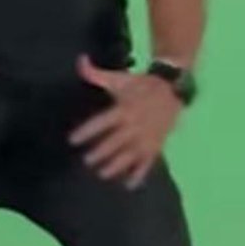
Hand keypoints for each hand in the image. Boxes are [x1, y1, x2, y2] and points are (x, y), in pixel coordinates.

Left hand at [68, 54, 181, 189]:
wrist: (172, 88)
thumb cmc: (140, 84)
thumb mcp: (118, 78)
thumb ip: (96, 73)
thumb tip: (80, 60)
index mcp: (123, 108)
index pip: (101, 122)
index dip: (86, 131)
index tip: (72, 140)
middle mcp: (134, 124)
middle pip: (115, 141)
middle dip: (100, 151)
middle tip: (86, 160)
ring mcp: (146, 136)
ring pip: (129, 154)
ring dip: (116, 165)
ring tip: (103, 173)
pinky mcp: (156, 145)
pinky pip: (148, 162)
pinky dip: (139, 174)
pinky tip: (129, 185)